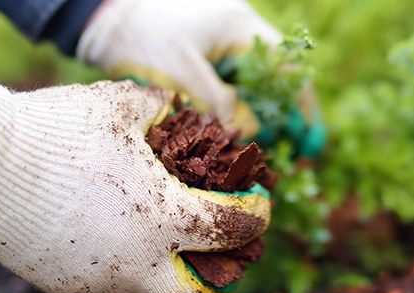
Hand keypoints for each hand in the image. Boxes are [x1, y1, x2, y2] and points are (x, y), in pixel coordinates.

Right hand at [0, 81, 270, 292]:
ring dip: (161, 287)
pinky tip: (111, 249)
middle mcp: (139, 262)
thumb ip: (158, 109)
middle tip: (222, 270)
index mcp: (166, 219)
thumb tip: (175, 107)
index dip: (256, 217)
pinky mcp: (63, 285)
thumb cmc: (59, 132)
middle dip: (217, 290)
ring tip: (162, 263)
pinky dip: (115, 276)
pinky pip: (100, 291)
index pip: (232, 230)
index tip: (259, 207)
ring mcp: (98, 280)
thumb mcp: (120, 106)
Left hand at [78, 0, 325, 157]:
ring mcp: (224, 42)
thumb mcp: (182, 73)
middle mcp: (238, 32)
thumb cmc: (141, 39)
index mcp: (239, 27)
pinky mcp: (208, 55)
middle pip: (278, 77)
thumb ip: (219, 103)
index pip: (287, 67)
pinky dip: (244, 110)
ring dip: (269, 116)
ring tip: (279, 151)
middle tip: (301, 152)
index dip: (303, 105)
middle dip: (291, 115)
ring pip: (258, 85)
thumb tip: (252, 132)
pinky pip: (236, 85)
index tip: (309, 139)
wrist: (104, 19)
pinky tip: (247, 136)